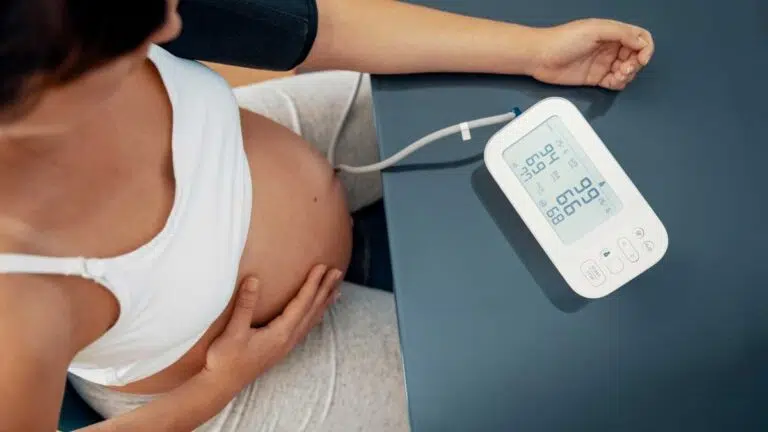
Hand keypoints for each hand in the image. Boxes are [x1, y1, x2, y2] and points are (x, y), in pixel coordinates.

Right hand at [203, 265, 341, 389]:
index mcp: (280, 333)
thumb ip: (245, 305)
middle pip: (312, 310)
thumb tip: (254, 279)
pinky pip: (305, 328)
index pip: (302, 303)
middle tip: (337, 272)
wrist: (221, 385)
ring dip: (323, 303)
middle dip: (325, 289)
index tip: (322, 266)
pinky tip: (317, 314)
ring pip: (311, 320)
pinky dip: (314, 316)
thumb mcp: (233, 331)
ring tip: (336, 290)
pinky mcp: (280, 348)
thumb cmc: (225, 359)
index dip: (312, 283)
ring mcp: (286, 345)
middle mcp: (288, 339)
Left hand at [530, 19, 654, 89]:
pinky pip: (614, 82)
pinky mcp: (595, 78)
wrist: (540, 57)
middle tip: (624, 68)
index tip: (642, 58)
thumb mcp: (595, 30)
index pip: (639, 38)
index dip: (645, 48)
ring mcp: (603, 63)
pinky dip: (618, 83)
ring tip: (617, 75)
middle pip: (636, 56)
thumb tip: (642, 43)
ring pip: (627, 71)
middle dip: (636, 64)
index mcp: (612, 32)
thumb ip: (621, 34)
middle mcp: (610, 47)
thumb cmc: (563, 39)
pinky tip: (612, 81)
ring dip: (627, 75)